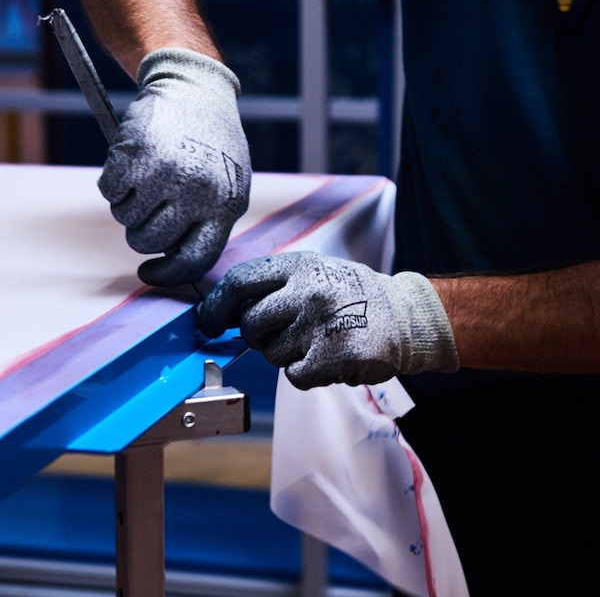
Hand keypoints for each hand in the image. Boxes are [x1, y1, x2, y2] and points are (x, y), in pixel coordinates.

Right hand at [98, 48, 250, 286]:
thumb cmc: (213, 142)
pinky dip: (113, 183)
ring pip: (126, 219)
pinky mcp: (135, 156)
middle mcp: (197, 194)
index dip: (167, 274)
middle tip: (146, 212)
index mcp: (225, 205)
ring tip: (145, 181)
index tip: (149, 272)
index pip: (193, 260)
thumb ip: (210, 220)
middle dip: (142, 233)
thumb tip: (179, 258)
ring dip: (128, 205)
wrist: (195, 89)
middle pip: (151, 242)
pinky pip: (109, 192)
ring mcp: (165, 175)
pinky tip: (132, 164)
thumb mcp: (230, 183)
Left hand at [197, 251, 458, 388]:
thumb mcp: (316, 271)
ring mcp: (319, 325)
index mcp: (299, 266)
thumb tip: (223, 311)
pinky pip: (294, 375)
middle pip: (249, 324)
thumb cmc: (353, 295)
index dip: (216, 305)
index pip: (239, 281)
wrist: (406, 316)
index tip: (208, 321)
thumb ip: (275, 286)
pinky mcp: (331, 357)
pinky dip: (308, 373)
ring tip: (319, 339)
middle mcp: (307, 291)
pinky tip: (330, 357)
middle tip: (286, 331)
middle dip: (259, 334)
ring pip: (271, 354)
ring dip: (289, 354)